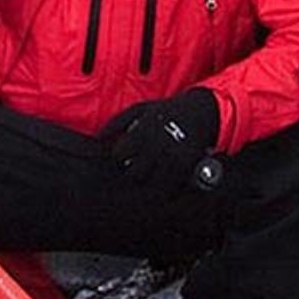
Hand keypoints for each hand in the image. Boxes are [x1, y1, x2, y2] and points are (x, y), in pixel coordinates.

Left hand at [103, 89, 221, 194]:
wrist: (200, 111)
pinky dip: (165, 189)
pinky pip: (170, 186)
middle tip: (136, 171)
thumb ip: (116, 123)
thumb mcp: (139, 109)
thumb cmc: (166, 111)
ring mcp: (171, 157)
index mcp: (141, 132)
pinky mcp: (186, 167)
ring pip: (151, 184)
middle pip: (133, 174)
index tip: (124, 159)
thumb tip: (98, 139)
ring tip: (149, 178)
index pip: (119, 155)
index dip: (119, 159)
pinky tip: (164, 182)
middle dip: (132, 174)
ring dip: (147, 184)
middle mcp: (155, 146)